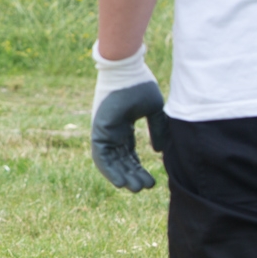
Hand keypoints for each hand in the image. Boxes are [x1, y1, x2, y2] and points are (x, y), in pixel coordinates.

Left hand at [90, 43, 170, 192]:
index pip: (129, 153)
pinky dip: (109, 170)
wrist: (126, 68)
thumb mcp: (153, 109)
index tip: (150, 180)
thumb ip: (157, 129)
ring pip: (110, 161)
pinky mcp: (98, 131)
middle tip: (145, 187)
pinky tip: (120, 182)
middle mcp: (112, 131)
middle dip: (133, 174)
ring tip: (135, 189)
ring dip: (122, 175)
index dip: (139, 167)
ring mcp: (103, 131)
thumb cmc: (139, 84)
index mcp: (123, 126)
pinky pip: (100, 156)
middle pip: (121, 159)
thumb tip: (158, 151)